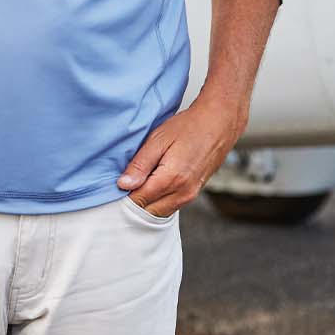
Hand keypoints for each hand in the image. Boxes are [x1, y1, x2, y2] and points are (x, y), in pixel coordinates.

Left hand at [117, 95, 249, 216]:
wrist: (219, 123)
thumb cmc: (189, 127)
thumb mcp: (158, 140)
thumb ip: (140, 165)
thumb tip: (123, 185)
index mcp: (171, 179)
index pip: (138, 200)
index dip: (124, 194)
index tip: (115, 185)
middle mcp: (183, 192)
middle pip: (148, 211)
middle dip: (134, 201)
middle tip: (125, 184)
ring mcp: (190, 195)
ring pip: (160, 211)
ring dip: (147, 202)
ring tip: (140, 181)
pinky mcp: (194, 193)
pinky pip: (171, 205)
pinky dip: (159, 200)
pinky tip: (154, 182)